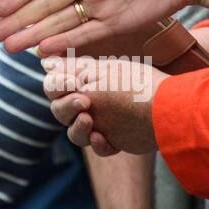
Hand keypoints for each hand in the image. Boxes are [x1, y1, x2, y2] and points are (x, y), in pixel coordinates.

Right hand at [42, 54, 166, 155]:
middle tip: (84, 102)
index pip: (53, 86)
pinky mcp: (114, 140)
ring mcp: (101, 122)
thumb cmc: (133, 83)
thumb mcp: (99, 71)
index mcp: (84, 81)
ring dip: (77, 129)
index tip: (70, 84)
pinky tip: (103, 139)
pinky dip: (98, 144)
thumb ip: (70, 69)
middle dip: (66, 107)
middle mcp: (89, 102)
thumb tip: (43, 60)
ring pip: (74, 133)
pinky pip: (97, 148)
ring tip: (89, 123)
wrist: (165, 107)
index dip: (55, 86)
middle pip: (59, 110)